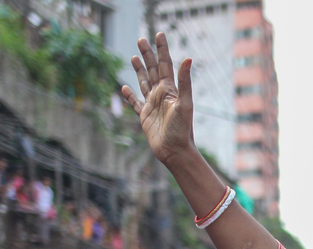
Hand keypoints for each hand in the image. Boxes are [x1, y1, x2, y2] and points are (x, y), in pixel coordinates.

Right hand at [121, 33, 195, 165]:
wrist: (175, 151)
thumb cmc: (182, 129)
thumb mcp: (184, 104)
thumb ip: (185, 82)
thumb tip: (188, 58)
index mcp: (170, 90)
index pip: (165, 64)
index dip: (162, 49)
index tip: (159, 34)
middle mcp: (161, 95)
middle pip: (152, 70)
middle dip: (148, 55)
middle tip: (141, 39)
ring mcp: (152, 105)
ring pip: (144, 82)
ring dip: (139, 70)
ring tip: (133, 57)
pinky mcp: (145, 116)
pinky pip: (135, 102)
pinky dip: (129, 95)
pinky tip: (124, 87)